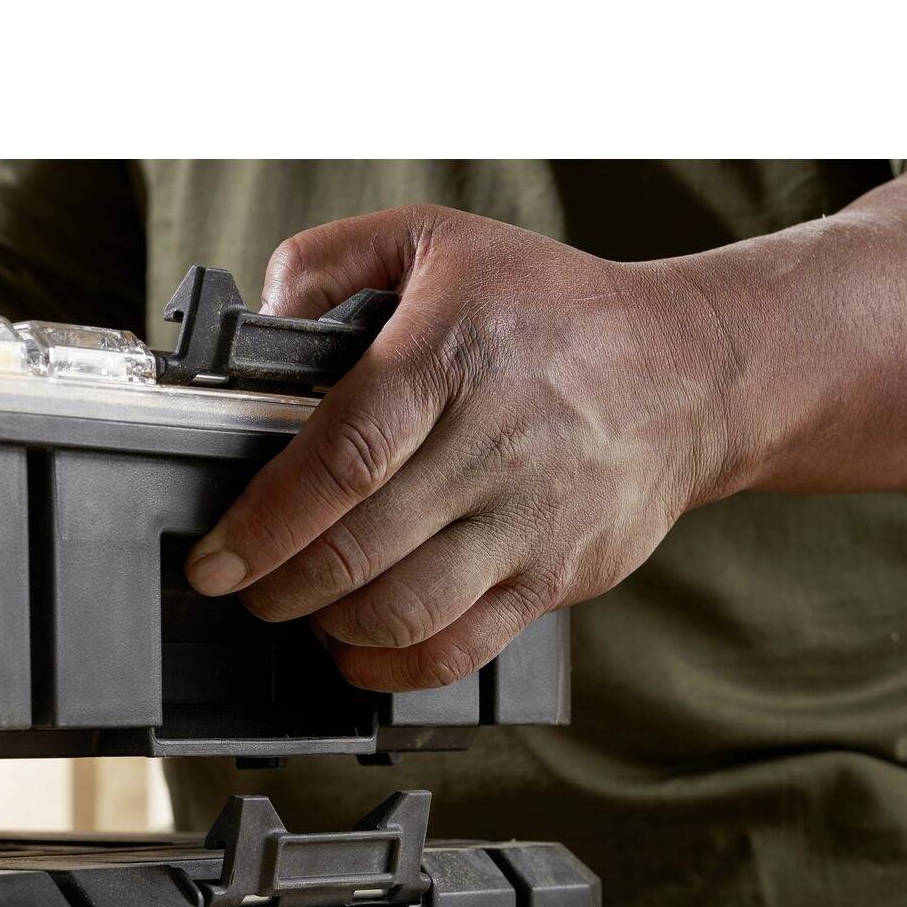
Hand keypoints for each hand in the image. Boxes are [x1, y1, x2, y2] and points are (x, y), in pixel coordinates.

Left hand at [183, 204, 738, 691]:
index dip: (265, 524)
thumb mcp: (438, 240)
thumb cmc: (549, 309)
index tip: (215, 559)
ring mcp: (527, 521)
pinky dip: (390, 667)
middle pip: (357, 550)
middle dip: (277, 586)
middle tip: (244, 586)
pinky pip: (459, 651)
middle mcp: (491, 446)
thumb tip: (263, 318)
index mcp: (448, 359)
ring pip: (402, 611)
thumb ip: (331, 262)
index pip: (340, 460)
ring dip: (328, 627)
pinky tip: (356, 648)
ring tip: (302, 608)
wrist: (691, 370)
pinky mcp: (554, 578)